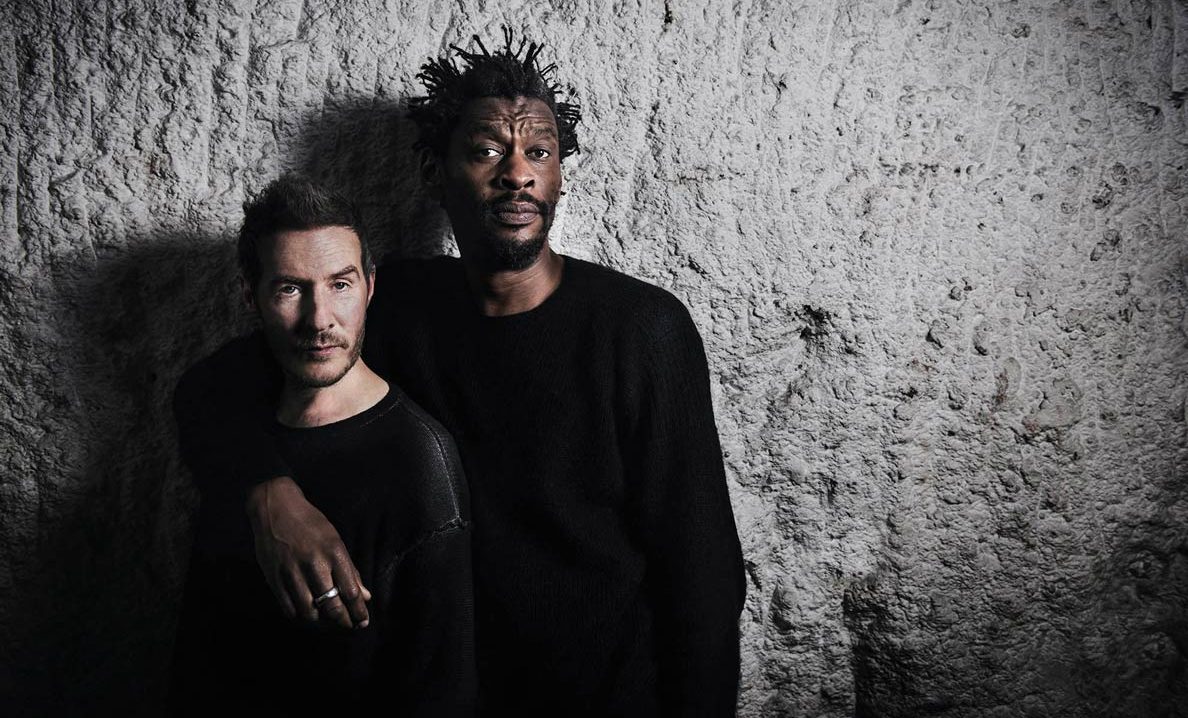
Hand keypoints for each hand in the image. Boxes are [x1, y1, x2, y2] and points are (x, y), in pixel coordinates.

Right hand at [245, 477, 371, 628]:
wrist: (275, 507)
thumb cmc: (310, 523)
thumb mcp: (335, 540)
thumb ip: (350, 570)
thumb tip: (365, 596)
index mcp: (333, 553)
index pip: (350, 592)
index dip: (358, 611)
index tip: (363, 622)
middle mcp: (314, 564)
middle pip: (331, 606)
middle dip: (343, 621)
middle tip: (348, 626)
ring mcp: (291, 572)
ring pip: (309, 611)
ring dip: (320, 621)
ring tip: (327, 620)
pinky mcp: (273, 577)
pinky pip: (288, 608)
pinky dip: (300, 615)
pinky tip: (307, 614)